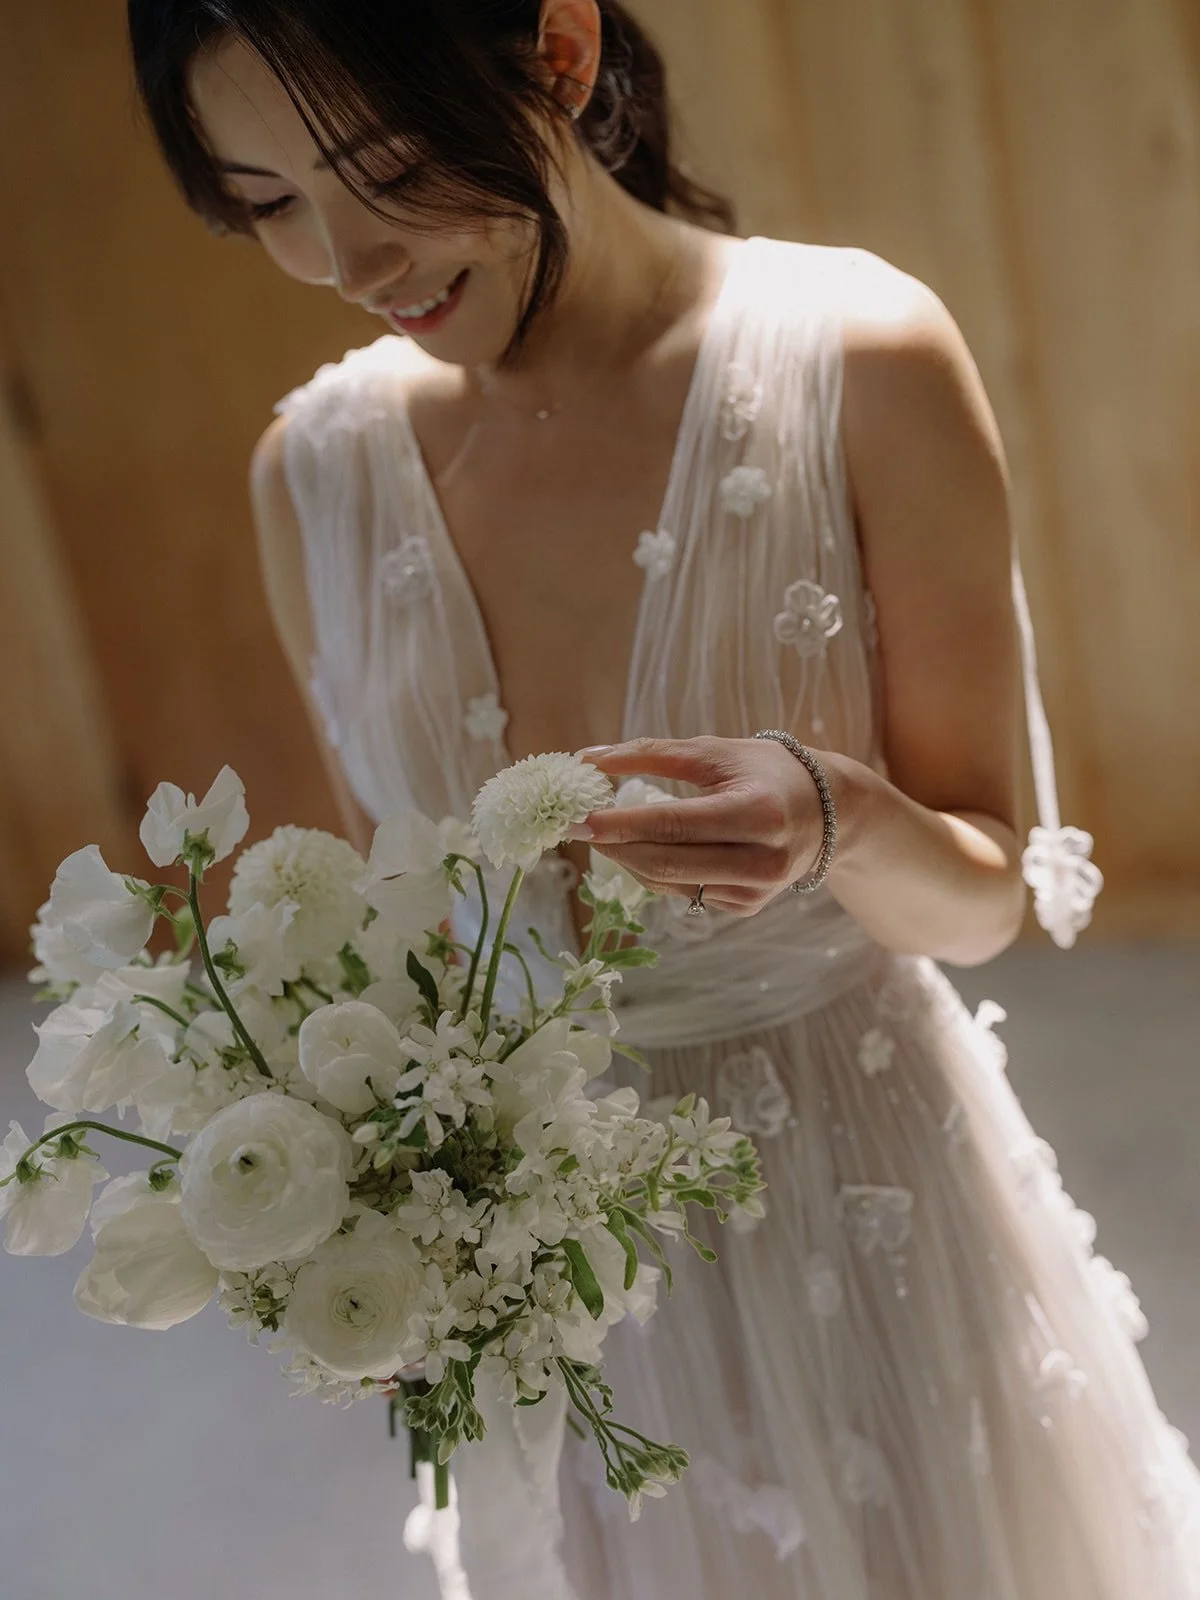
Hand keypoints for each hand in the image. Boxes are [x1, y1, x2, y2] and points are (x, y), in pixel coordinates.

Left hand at [571, 735, 829, 916]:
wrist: (827, 811)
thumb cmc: (764, 771)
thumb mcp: (713, 751)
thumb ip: (650, 754)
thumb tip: (588, 759)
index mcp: (757, 812)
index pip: (673, 824)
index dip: (619, 824)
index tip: (577, 820)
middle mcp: (761, 860)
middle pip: (665, 862)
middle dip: (614, 846)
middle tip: (574, 828)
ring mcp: (755, 891)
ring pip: (668, 883)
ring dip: (628, 859)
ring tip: (606, 833)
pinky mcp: (747, 907)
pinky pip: (684, 892)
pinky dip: (657, 870)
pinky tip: (647, 849)